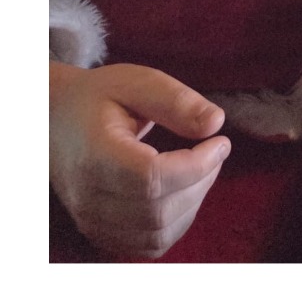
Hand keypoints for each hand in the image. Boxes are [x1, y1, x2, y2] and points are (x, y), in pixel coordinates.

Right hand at [49, 61, 230, 259]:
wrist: (54, 122)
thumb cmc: (97, 98)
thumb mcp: (135, 82)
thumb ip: (175, 100)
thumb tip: (216, 123)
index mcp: (95, 156)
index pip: (152, 179)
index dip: (196, 165)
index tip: (221, 141)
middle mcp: (89, 198)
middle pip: (158, 211)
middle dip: (201, 182)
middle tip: (215, 150)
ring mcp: (92, 221)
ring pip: (157, 234)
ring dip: (193, 203)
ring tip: (202, 167)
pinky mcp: (100, 233)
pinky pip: (148, 245)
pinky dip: (177, 223)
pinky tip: (185, 190)